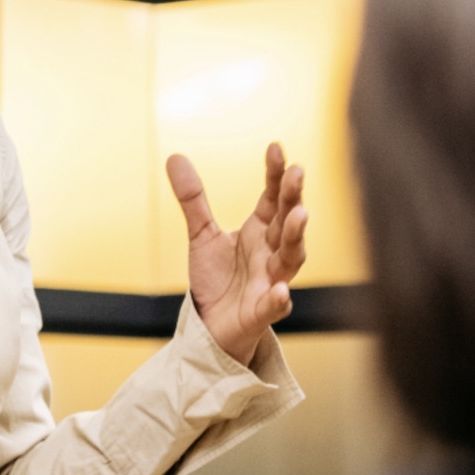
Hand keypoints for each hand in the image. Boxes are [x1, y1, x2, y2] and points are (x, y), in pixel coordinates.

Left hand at [170, 143, 309, 365]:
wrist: (212, 326)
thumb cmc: (217, 280)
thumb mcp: (202, 235)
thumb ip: (193, 199)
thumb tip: (174, 157)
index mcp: (261, 231)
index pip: (273, 197)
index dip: (276, 174)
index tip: (276, 148)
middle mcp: (272, 252)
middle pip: (288, 221)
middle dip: (293, 197)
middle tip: (297, 172)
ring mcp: (271, 281)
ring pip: (291, 258)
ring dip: (297, 236)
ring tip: (300, 215)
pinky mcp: (262, 311)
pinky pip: (275, 305)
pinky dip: (279, 299)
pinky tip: (281, 291)